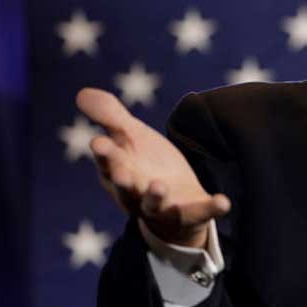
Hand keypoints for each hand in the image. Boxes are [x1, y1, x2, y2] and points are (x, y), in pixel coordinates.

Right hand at [76, 88, 230, 247]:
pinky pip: (200, 213)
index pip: (107, 163)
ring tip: (159, 185)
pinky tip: (224, 202)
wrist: (174, 199)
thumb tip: (82, 93)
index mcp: (119, 172)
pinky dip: (211, 208)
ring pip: (154, 205)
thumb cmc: (145, 165)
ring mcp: (163, 207)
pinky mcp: (189, 214)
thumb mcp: (131, 137)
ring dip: (155, 196)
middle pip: (126, 188)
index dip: (104, 154)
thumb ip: (111, 117)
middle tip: (121, 173)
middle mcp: (136, 193)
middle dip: (123, 181)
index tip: (99, 143)